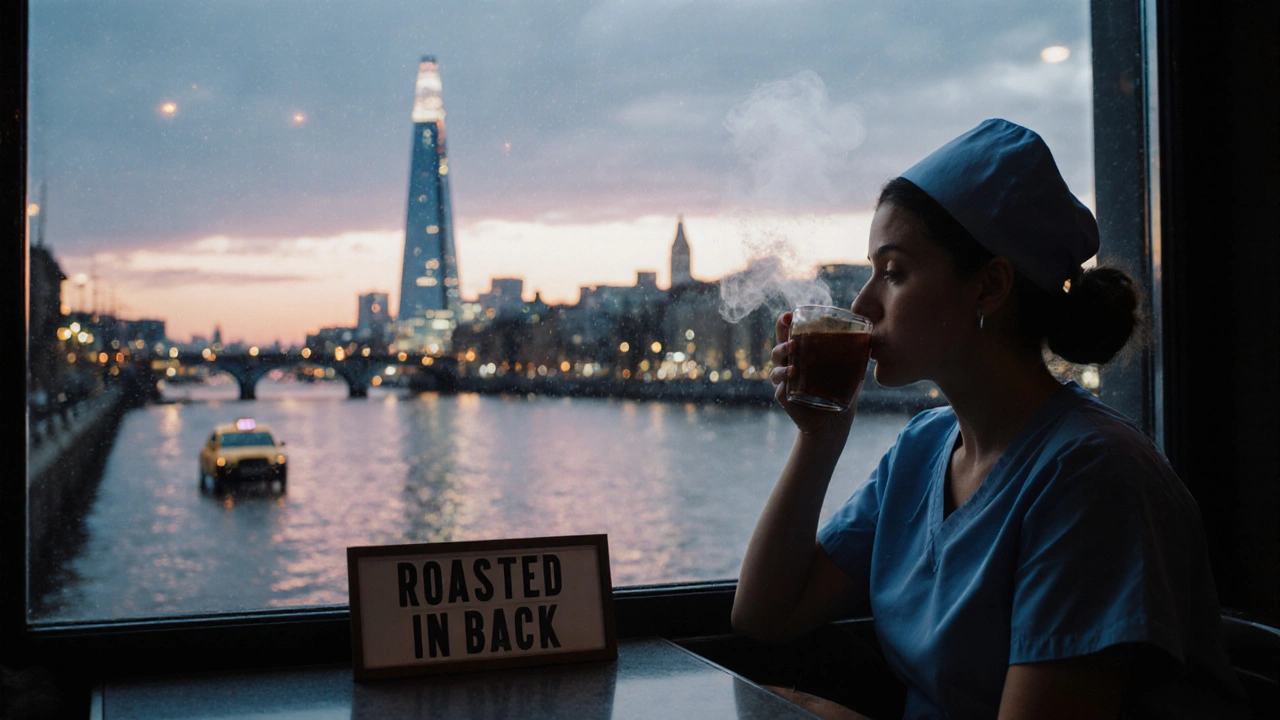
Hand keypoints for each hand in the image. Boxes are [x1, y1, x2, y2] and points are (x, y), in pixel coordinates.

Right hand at [770, 312, 856, 439]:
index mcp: (801, 357)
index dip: (784, 324)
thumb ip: (855, 356)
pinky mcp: (785, 398)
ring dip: (781, 354)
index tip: (789, 314)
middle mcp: (789, 367)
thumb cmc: (839, 393)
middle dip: (781, 336)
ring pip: (775, 366)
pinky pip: (780, 387)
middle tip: (793, 332)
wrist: (833, 423)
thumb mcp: (849, 372)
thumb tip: (870, 338)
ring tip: (793, 349)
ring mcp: (785, 383)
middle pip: (778, 348)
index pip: (788, 336)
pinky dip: (784, 378)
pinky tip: (793, 374)